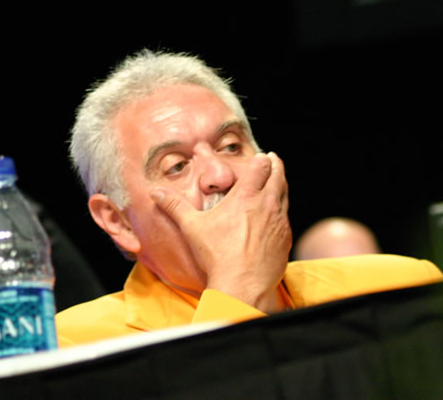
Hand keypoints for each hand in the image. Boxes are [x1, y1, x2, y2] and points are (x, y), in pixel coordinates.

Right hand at [150, 152, 291, 312]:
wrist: (242, 284)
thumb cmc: (217, 255)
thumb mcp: (192, 227)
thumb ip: (174, 206)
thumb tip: (156, 192)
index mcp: (246, 196)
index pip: (260, 167)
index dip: (262, 160)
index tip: (262, 157)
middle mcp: (267, 204)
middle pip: (278, 176)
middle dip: (276, 165)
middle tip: (274, 160)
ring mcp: (279, 221)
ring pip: (285, 195)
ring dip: (282, 184)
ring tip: (278, 180)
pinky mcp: (285, 238)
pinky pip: (286, 218)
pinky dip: (282, 210)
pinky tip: (277, 214)